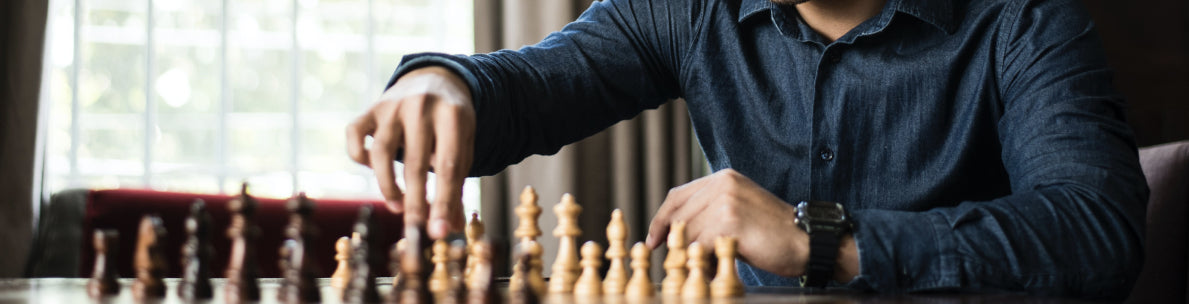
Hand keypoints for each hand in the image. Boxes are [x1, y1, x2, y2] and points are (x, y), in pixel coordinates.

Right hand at [346, 66, 473, 238]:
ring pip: (381, 151)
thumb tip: (451, 226)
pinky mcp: (371, 108)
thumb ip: (457, 185)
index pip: (449, 166)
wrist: (434, 79)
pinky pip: (354, 134)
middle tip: (415, 229)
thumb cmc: (451, 123)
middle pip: (415, 162)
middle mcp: (421, 106)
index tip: (439, 232)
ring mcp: (393, 105)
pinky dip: (360, 156)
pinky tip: (374, 171)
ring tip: (398, 206)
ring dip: (388, 185)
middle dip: (415, 202)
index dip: (443, 202)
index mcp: (453, 114)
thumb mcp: (463, 146)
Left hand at [645, 169, 809, 276]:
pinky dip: (704, 263)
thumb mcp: (738, 210)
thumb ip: (710, 210)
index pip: (677, 196)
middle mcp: (723, 184)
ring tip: (705, 266)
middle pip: (679, 217)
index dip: (661, 219)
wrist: (807, 241)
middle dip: (674, 243)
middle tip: (676, 261)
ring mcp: (726, 201)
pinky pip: (701, 247)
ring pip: (689, 234)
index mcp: (723, 178)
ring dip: (692, 256)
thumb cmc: (772, 233)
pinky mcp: (730, 222)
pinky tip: (714, 269)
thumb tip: (673, 231)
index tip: (654, 239)